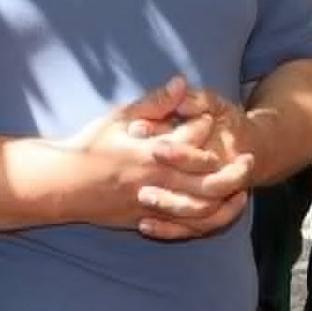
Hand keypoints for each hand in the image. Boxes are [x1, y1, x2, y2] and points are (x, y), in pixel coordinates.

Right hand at [62, 77, 254, 239]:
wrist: (62, 184)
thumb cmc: (89, 146)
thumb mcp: (119, 117)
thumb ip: (154, 102)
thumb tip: (181, 81)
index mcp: (151, 151)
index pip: (194, 141)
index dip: (208, 127)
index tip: (213, 118)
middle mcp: (156, 181)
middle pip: (209, 182)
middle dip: (234, 172)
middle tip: (249, 161)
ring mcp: (152, 205)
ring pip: (201, 211)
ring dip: (226, 202)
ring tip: (241, 191)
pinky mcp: (146, 221)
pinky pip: (183, 229)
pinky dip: (204, 224)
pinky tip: (217, 215)